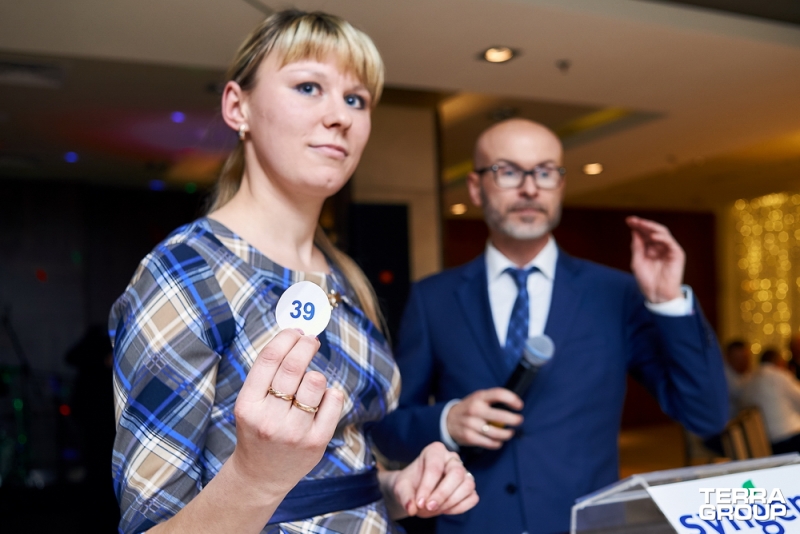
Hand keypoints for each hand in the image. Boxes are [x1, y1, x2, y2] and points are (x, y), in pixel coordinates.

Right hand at [228, 329, 344, 498]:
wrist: (260, 476)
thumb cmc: (258, 430)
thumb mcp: (251, 404)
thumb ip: (267, 375)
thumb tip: (295, 336)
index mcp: (248, 405)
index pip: (269, 359)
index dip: (286, 338)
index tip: (296, 331)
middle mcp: (269, 418)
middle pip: (293, 366)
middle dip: (306, 345)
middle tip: (311, 340)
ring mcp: (293, 432)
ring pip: (315, 381)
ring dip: (316, 374)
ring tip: (311, 380)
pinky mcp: (315, 442)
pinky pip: (333, 401)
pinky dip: (331, 393)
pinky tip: (324, 397)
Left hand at [387, 442, 477, 518]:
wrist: (415, 494)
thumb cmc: (409, 485)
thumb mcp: (401, 488)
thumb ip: (405, 497)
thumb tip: (411, 508)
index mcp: (434, 451)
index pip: (435, 467)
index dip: (428, 486)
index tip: (419, 502)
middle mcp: (452, 459)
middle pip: (457, 473)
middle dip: (442, 493)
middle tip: (429, 507)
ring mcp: (463, 472)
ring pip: (468, 485)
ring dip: (451, 501)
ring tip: (435, 509)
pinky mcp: (468, 488)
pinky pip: (473, 498)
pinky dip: (460, 507)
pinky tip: (445, 510)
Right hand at [446, 388, 523, 448]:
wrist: (448, 420)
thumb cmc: (469, 408)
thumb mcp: (478, 398)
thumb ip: (492, 400)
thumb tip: (514, 404)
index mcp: (479, 397)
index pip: (499, 394)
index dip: (512, 399)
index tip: (519, 405)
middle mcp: (475, 409)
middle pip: (500, 416)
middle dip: (514, 419)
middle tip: (518, 420)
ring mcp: (471, 424)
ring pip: (496, 433)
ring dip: (507, 434)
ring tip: (510, 433)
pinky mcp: (469, 437)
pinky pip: (489, 443)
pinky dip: (497, 443)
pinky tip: (499, 441)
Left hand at [626, 216, 684, 302]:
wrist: (657, 294)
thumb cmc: (647, 280)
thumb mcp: (637, 261)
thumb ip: (637, 247)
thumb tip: (634, 231)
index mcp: (650, 248)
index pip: (644, 233)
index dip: (637, 226)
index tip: (628, 220)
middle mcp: (660, 247)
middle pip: (652, 231)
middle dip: (643, 224)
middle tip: (633, 220)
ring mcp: (669, 249)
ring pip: (662, 233)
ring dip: (651, 228)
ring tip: (642, 224)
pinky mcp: (677, 254)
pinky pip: (670, 242)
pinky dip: (662, 238)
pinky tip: (653, 236)